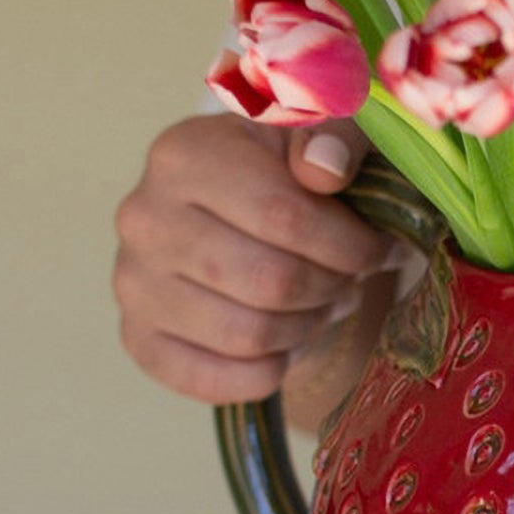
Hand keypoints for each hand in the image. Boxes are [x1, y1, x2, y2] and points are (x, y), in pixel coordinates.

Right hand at [114, 113, 394, 404]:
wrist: (237, 212)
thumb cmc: (288, 170)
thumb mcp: (322, 133)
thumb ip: (338, 137)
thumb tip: (325, 171)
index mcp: (186, 154)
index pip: (285, 216)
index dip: (350, 245)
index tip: (381, 249)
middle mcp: (144, 217)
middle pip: (269, 282)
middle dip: (331, 288)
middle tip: (351, 280)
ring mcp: (132, 281)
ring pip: (247, 335)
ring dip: (305, 328)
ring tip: (322, 303)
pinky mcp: (137, 338)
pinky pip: (211, 380)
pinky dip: (266, 371)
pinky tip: (287, 341)